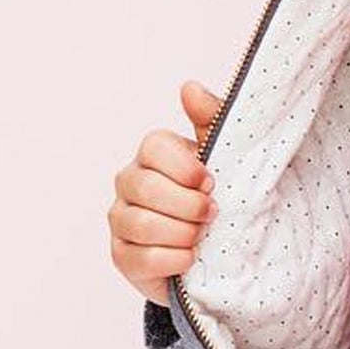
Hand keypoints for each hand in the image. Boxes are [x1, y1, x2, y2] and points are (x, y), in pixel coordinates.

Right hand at [108, 81, 221, 304]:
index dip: (183, 166)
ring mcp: (122, 220)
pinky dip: (172, 260)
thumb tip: (189, 88)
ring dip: (181, 233)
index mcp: (154, 154)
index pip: (153, 147)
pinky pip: (139, 258)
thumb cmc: (220, 195)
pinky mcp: (123, 256)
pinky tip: (191, 258)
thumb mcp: (227, 156)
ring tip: (203, 236)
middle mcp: (129, 182)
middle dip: (186, 203)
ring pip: (140, 224)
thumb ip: (212, 120)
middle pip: (144, 186)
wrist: (223, 247)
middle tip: (212, 212)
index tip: (210, 180)